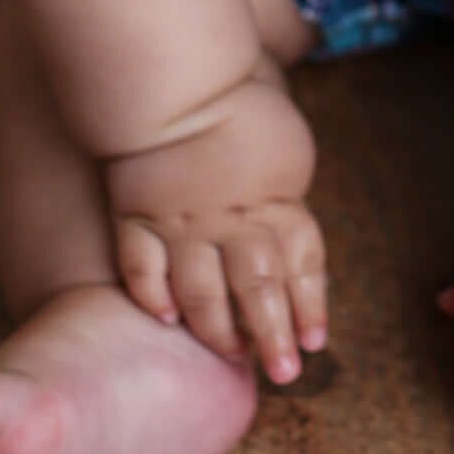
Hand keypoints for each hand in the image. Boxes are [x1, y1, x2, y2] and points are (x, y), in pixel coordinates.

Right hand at [105, 77, 326, 384]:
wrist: (176, 79)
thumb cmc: (238, 102)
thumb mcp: (284, 143)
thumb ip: (286, 188)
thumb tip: (296, 217)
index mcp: (275, 200)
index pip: (302, 264)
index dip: (311, 305)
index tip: (316, 340)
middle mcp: (231, 221)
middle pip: (258, 290)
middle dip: (273, 337)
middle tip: (283, 374)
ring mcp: (181, 223)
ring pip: (201, 292)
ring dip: (217, 329)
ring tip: (230, 355)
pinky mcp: (136, 215)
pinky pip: (141, 268)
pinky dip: (152, 297)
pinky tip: (164, 319)